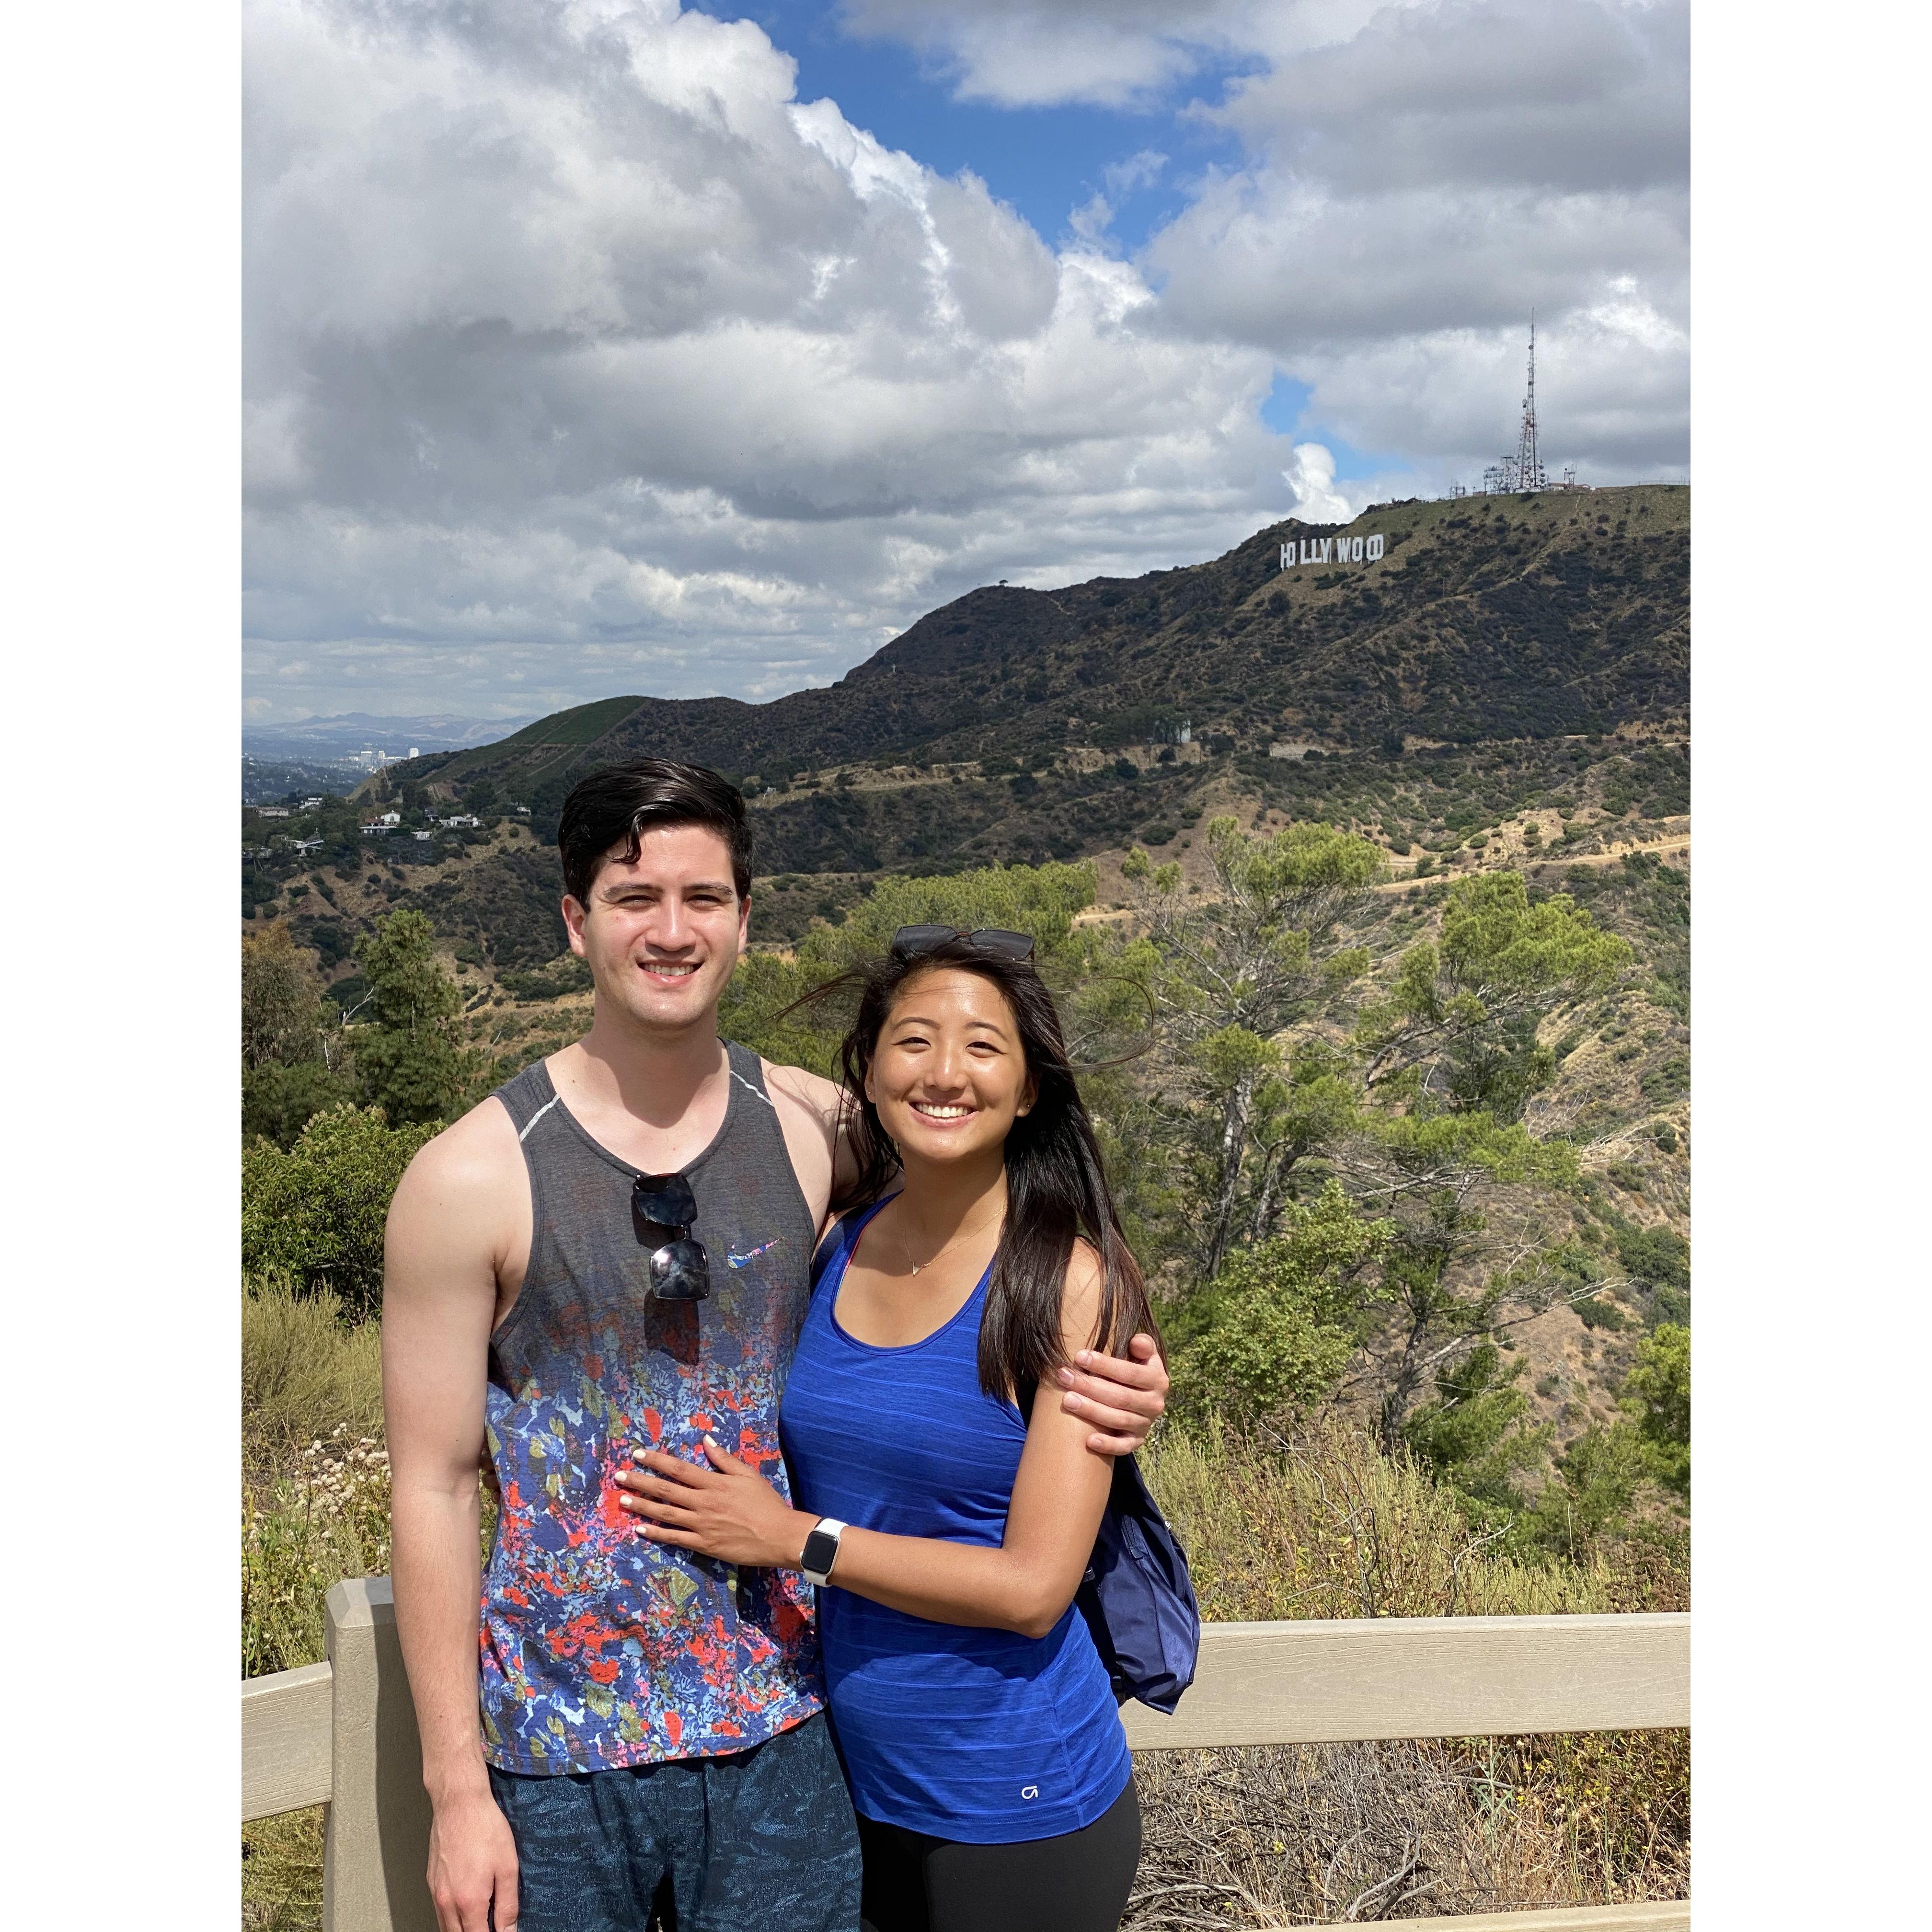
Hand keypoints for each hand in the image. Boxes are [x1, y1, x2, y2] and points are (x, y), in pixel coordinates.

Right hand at [426, 1783, 517, 1931]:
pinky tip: (466, 1906)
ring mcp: (436, 1893)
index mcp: (469, 1901)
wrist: (459, 1803)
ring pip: (446, 1927)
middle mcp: (447, 1902)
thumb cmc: (485, 1828)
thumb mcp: (508, 1867)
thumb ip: (508, 1905)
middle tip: (492, 1925)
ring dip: (463, 1929)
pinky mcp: (431, 1882)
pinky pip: (439, 1911)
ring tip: (481, 1919)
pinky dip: (451, 1917)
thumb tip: (509, 1931)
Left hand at [616, 1437, 813, 1566]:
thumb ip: (724, 1459)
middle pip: (665, 1489)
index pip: (679, 1468)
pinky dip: (656, 1533)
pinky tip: (640, 1529)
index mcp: (714, 1483)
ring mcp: (701, 1525)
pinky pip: (674, 1538)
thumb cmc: (765, 1503)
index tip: (638, 1454)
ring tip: (623, 1500)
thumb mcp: (748, 1475)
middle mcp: (703, 1502)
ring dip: (642, 1506)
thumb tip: (705, 1440)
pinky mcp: (703, 1544)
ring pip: (665, 1513)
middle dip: (640, 1481)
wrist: (779, 1535)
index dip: (656, 1460)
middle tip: (619, 1476)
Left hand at [1055, 1332, 1168, 1454]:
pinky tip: (1089, 1440)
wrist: (1143, 1396)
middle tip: (1064, 1376)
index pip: (1130, 1373)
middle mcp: (1155, 1404)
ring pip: (1119, 1420)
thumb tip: (1136, 1342)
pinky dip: (1108, 1445)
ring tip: (1067, 1400)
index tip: (1079, 1356)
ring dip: (1092, 1411)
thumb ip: (1143, 1345)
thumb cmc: (1135, 1368)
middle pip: (1120, 1397)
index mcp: (1158, 1379)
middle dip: (1090, 1386)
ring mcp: (1145, 1424)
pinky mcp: (1137, 1441)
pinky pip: (1124, 1447)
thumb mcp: (1144, 1355)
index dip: (1105, 1365)